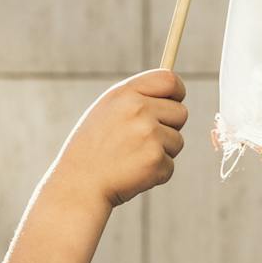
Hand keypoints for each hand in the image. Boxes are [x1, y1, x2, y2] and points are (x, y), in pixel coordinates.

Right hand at [47, 71, 188, 210]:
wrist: (80, 182)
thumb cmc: (93, 147)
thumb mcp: (108, 110)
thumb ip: (137, 98)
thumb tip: (173, 92)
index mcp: (126, 94)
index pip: (169, 80)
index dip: (177, 92)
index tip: (174, 102)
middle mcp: (139, 110)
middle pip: (181, 113)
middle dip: (170, 126)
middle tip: (144, 139)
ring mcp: (149, 135)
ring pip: (178, 141)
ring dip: (162, 152)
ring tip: (133, 157)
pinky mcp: (156, 160)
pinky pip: (170, 165)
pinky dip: (156, 172)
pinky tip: (133, 172)